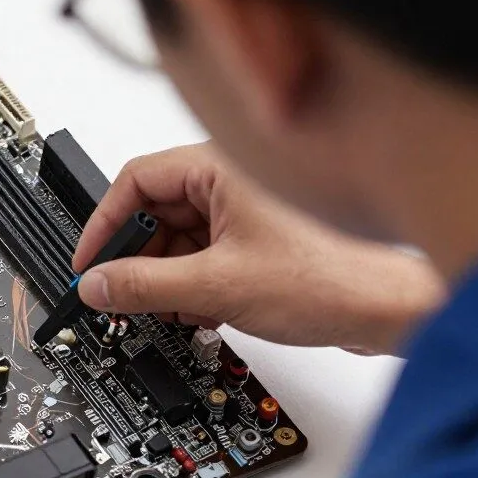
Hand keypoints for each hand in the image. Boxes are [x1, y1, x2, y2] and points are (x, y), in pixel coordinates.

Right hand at [72, 142, 443, 354]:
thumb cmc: (331, 278)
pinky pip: (205, 253)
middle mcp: (231, 180)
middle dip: (137, 259)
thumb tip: (97, 286)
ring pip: (179, 236)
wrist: (389, 309)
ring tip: (166, 309)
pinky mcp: (259, 238)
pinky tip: (197, 310)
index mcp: (218, 167)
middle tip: (121, 295)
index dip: (103, 225)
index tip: (89, 263)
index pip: (134, 181)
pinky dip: (192, 282)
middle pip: (155, 212)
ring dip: (165, 276)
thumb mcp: (215, 286)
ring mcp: (246, 210)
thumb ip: (144, 286)